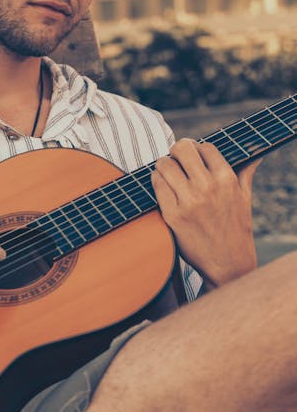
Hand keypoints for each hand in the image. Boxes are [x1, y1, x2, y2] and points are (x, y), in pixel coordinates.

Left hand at [151, 139, 260, 288]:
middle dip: (176, 151)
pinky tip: (164, 187)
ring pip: (164, 164)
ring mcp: (189, 201)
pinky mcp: (173, 215)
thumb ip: (246, 171)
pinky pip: (157, 185)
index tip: (193, 157)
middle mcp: (208, 187)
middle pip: (182, 149)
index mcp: (227, 179)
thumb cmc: (236, 228)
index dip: (196, 149)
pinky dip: (157, 182)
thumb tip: (254, 153)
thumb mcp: (245, 198)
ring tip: (168, 174)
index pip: (204, 146)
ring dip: (163, 166)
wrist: (228, 264)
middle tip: (176, 160)